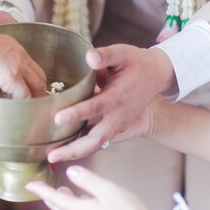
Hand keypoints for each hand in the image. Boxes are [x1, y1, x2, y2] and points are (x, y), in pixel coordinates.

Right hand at [0, 10, 46, 97]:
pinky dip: (25, 101)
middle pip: (38, 74)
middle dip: (40, 87)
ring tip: (34, 105)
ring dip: (36, 95)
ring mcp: (18, 68)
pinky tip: (22, 108)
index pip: (30, 63)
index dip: (33, 75)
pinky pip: (24, 94)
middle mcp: (20, 57)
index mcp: (14, 48)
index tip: (31, 83)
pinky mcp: (12, 79)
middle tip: (39, 96)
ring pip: (36, 84)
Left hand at [26, 166, 149, 209]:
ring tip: (62, 190)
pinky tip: (81, 202)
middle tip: (42, 186)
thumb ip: (87, 180)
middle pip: (58, 208)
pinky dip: (72, 208)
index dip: (41, 190)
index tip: (28, 184)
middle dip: (48, 197)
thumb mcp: (108, 190)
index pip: (54, 198)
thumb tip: (69, 172)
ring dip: (61, 202)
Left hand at [48, 45, 174, 162]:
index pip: (95, 107)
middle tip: (51, 155)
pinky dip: (81, 148)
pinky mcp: (115, 127)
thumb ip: (105, 55)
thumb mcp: (123, 53)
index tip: (57, 118)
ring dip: (75, 152)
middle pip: (95, 139)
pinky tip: (63, 149)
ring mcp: (118, 124)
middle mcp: (118, 115)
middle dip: (73, 148)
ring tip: (52, 157)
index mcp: (118, 96)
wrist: (157, 75)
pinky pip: (98, 141)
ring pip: (96, 144)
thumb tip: (89, 57)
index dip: (77, 113)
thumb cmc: (136, 63)